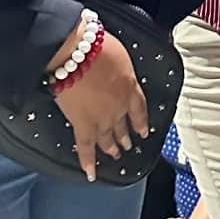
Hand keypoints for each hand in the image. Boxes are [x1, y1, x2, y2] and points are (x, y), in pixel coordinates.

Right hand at [50, 31, 148, 181]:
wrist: (76, 52)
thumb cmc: (96, 45)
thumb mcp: (119, 53)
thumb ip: (120, 68)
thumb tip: (116, 69)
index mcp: (130, 86)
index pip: (139, 108)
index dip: (141, 120)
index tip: (143, 130)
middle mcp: (120, 106)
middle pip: (123, 124)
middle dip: (126, 135)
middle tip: (128, 144)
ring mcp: (102, 118)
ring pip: (108, 138)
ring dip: (112, 147)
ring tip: (115, 154)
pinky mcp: (83, 124)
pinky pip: (86, 146)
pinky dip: (88, 161)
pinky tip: (92, 173)